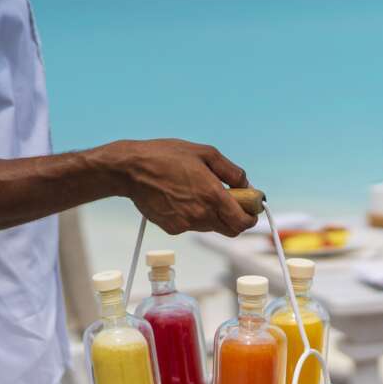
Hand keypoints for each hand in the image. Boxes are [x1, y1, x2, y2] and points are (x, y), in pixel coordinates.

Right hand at [95, 139, 257, 236]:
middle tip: (232, 203)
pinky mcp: (173, 229)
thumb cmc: (166, 156)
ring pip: (211, 227)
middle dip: (236, 219)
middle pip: (231, 230)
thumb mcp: (205, 153)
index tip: (251, 209)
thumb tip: (246, 184)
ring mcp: (186, 224)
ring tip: (198, 192)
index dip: (251, 217)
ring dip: (214, 215)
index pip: (243, 221)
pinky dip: (194, 216)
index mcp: (212, 196)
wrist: (131, 170)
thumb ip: (231, 172)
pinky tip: (181, 198)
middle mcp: (201, 214)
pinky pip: (192, 226)